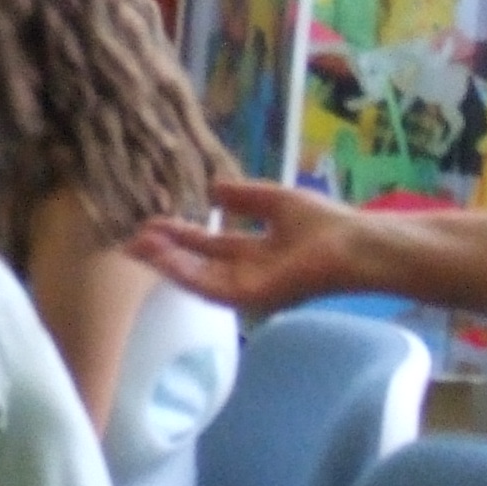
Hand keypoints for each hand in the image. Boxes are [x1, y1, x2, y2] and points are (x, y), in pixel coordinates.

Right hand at [128, 179, 369, 314]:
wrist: (355, 245)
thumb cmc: (325, 225)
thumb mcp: (275, 201)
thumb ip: (244, 197)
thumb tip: (212, 188)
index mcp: (254, 253)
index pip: (208, 245)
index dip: (180, 234)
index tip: (151, 222)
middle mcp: (246, 274)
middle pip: (196, 264)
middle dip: (164, 252)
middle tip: (131, 240)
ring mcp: (247, 288)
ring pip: (196, 277)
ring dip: (166, 263)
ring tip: (137, 247)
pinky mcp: (250, 297)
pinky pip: (209, 286)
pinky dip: (183, 272)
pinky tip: (161, 258)